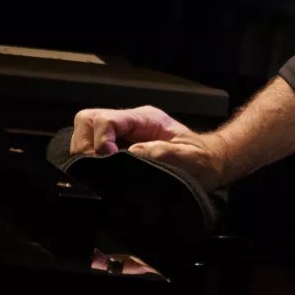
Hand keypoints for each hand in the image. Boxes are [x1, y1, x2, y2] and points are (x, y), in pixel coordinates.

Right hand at [70, 104, 230, 191]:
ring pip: (84, 133)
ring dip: (86, 153)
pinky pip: (92, 149)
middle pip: (87, 120)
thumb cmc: (201, 160)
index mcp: (145, 118)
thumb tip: (131, 153)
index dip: (100, 140)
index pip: (106, 119)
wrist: (209, 166)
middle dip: (84, 144)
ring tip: (100, 173)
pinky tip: (102, 176)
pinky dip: (91, 162)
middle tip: (98, 168)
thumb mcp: (188, 156)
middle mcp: (129, 123)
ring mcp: (121, 135)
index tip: (109, 160)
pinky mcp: (118, 149)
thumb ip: (163, 152)